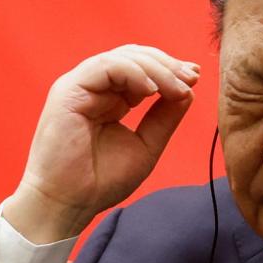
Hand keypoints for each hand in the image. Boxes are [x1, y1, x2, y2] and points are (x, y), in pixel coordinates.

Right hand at [3, 45, 199, 242]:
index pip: (141, 69)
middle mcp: (94, 89)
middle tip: (191, 77)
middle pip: (133, 56)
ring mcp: (79, 88)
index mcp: (109, 99)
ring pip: (122, 58)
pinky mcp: (68, 92)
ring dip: (156, 69)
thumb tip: (188, 90)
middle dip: (167, 64)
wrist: (67, 205)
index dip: (169, 69)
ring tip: (177, 87)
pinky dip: (133, 73)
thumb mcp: (145, 145)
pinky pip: (104, 67)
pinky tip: (151, 90)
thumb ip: (164, 118)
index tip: (195, 78)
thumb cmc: (99, 182)